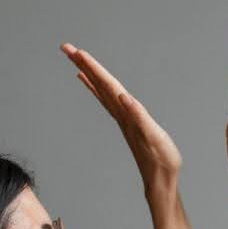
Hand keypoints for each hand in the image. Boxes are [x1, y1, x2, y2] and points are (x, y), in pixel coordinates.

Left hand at [61, 44, 181, 192]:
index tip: (77, 52)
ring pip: (102, 91)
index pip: (107, 85)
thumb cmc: (161, 161)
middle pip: (99, 84)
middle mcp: (121, 114)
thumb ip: (139, 116)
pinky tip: (95, 85)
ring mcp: (123, 119)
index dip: (93, 67)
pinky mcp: (128, 124)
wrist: (160, 182)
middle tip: (66, 47)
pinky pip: (109, 102)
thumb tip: (123, 97)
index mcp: (126, 114)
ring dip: (90, 74)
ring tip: (76, 60)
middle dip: (83, 64)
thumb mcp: (154, 137)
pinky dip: (100, 90)